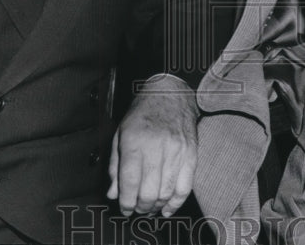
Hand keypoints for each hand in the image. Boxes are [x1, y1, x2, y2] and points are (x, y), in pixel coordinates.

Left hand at [107, 75, 197, 216]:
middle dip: (140, 208)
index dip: (126, 203)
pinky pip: (185, 186)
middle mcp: (156, 147)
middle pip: (148, 192)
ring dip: (156, 206)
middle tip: (137, 209)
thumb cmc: (143, 113)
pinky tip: (167, 209)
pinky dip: (176, 203)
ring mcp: (177, 151)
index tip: (124, 209)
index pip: (130, 183)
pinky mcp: (191, 154)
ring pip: (166, 192)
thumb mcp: (120, 134)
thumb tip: (113, 193)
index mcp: (135, 141)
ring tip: (149, 208)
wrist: (171, 94)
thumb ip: (115, 166)